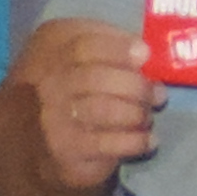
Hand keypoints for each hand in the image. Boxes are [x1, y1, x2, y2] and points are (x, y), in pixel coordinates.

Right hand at [22, 15, 163, 189]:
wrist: (39, 140)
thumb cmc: (74, 87)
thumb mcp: (82, 53)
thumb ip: (109, 44)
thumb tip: (143, 52)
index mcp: (53, 53)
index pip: (83, 47)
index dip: (118, 49)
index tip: (144, 54)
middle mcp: (47, 85)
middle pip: (95, 79)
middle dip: (136, 86)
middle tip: (157, 94)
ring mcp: (53, 120)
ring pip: (102, 110)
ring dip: (137, 113)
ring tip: (147, 116)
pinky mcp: (67, 151)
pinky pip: (106, 144)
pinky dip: (136, 141)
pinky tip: (148, 140)